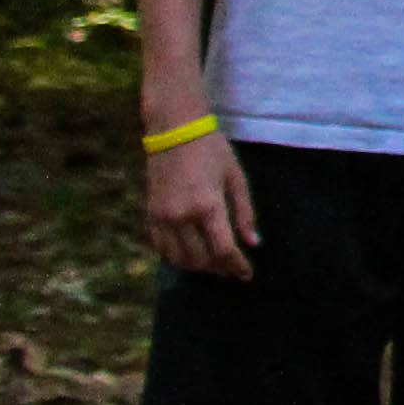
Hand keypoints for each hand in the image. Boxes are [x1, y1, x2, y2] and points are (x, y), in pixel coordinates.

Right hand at [146, 121, 260, 279]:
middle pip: (201, 259)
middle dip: (219, 269)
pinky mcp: (150, 213)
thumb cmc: (212, 149)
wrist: (174, 129)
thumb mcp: (236, 177)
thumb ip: (244, 213)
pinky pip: (161, 246)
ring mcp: (162, 216)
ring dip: (198, 266)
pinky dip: (176, 256)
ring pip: (178, 258)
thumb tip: (253, 243)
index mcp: (207, 206)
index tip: (246, 275)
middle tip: (232, 270)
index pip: (224, 250)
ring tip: (214, 264)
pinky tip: (190, 254)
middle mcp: (181, 216)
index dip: (237, 267)